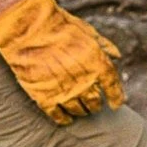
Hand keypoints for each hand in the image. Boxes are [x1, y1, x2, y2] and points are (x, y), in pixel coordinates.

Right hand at [0, 0, 124, 124]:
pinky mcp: (45, 97)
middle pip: (95, 102)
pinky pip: (57, 115)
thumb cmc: (59, 27)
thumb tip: (116, 56)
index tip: (116, 104)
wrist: (30, 30)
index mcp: (98, 64)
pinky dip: (63, 119)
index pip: (113, 87)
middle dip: (96, 105)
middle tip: (94, 105)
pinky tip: (65, 119)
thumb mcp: (88, 32)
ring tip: (80, 110)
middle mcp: (84, 82)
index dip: (116, 97)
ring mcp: (64, 91)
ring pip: (77, 110)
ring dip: (81, 111)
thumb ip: (104, 46)